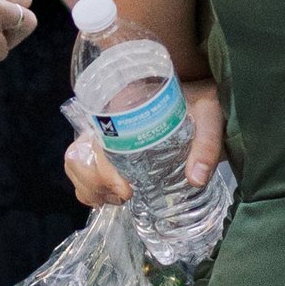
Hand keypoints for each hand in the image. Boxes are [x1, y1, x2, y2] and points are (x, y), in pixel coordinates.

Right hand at [64, 75, 224, 209]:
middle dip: (94, 184)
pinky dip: (88, 185)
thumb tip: (195, 179)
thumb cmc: (199, 98)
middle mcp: (107, 119)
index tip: (127, 190)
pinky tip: (111, 194)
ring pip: (75, 161)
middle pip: (78, 155)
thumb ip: (206, 144)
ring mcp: (103, 131)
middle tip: (125, 196)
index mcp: (126, 107)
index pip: (99, 142)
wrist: (195, 88)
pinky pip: (80, 165)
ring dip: (89, 186)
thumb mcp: (209, 113)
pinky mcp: (106, 143)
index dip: (105, 172)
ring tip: (118, 197)